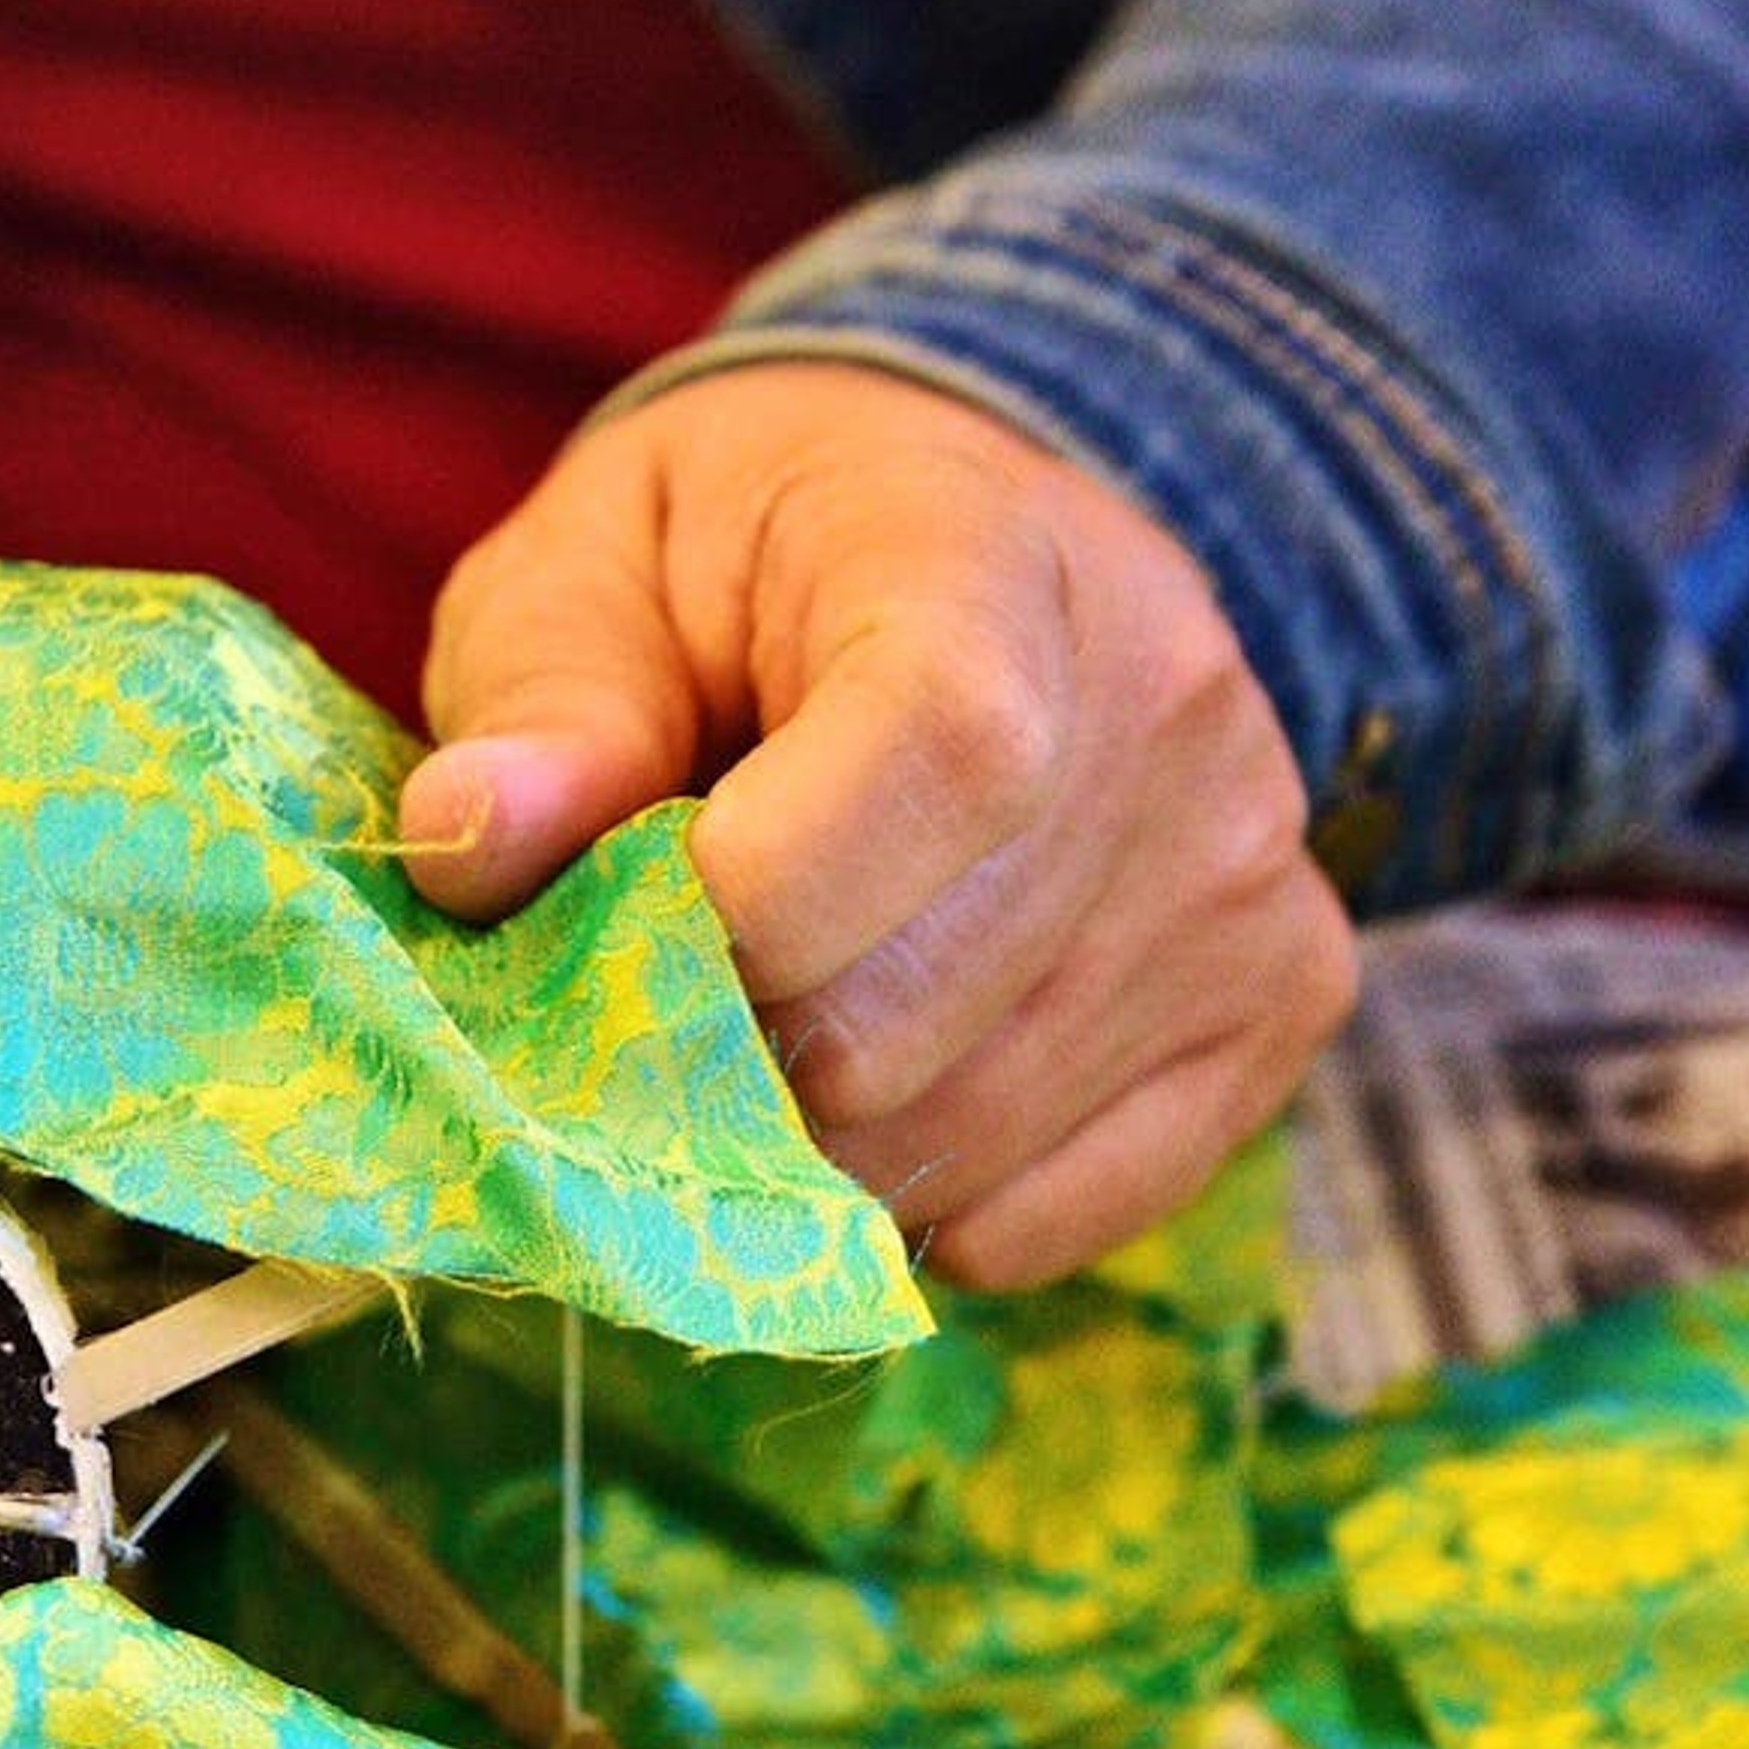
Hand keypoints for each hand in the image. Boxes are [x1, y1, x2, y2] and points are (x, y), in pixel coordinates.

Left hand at [403, 363, 1354, 1287]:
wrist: (958, 534)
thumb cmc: (732, 560)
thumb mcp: (592, 571)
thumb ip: (540, 704)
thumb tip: (471, 843)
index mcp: (988, 558)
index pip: (940, 764)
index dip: (744, 905)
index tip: (626, 917)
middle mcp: (1166, 714)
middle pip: (909, 1012)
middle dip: (719, 1049)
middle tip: (653, 990)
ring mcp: (1242, 876)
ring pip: (961, 1140)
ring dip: (797, 1139)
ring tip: (756, 1016)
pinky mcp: (1277, 1005)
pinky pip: (1058, 1214)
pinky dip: (920, 1199)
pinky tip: (872, 1079)